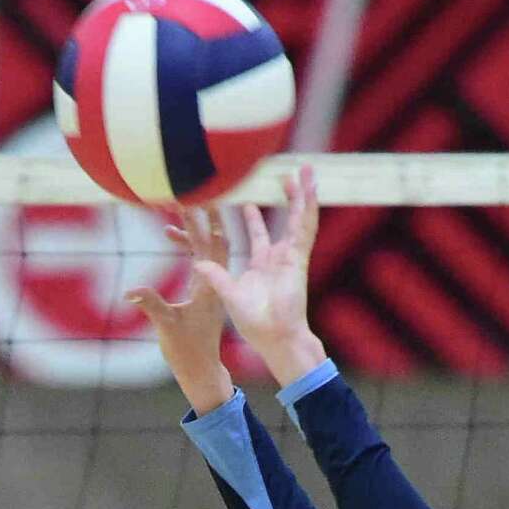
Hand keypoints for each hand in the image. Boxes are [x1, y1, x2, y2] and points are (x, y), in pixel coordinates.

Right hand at [127, 205, 232, 414]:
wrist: (201, 369)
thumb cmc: (186, 350)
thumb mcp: (166, 326)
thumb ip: (151, 306)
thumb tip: (130, 291)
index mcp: (209, 286)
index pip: (211, 245)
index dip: (204, 220)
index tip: (196, 195)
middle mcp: (213, 282)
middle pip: (213, 239)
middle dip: (204, 213)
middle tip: (194, 185)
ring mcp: (209, 285)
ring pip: (207, 247)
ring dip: (194, 226)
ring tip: (180, 202)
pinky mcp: (203, 290)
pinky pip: (198, 259)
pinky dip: (187, 244)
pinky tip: (169, 233)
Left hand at [189, 164, 325, 385]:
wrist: (275, 338)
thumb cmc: (255, 324)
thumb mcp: (228, 295)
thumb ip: (216, 276)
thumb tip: (197, 261)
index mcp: (261, 265)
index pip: (258, 234)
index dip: (253, 218)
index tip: (246, 199)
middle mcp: (278, 258)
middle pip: (284, 220)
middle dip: (285, 198)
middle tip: (283, 175)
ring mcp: (290, 256)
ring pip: (299, 218)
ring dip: (301, 195)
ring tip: (304, 171)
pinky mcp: (298, 259)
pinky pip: (305, 229)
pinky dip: (308, 209)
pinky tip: (311, 190)